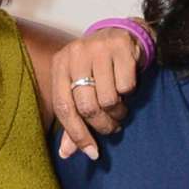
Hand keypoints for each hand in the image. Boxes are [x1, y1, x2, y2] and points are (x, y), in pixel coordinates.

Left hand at [51, 29, 142, 160]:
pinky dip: (129, 93)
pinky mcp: (120, 46)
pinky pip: (126, 86)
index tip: (91, 152)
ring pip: (108, 99)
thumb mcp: (78, 89)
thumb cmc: (96, 68)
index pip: (63, 107)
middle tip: (111, 127)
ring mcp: (97, 48)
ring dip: (117, 112)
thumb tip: (65, 153)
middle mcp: (75, 54)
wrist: (120, 35)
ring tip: (119, 108)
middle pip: (87, 106)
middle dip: (101, 125)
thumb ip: (73, 120)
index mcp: (59, 65)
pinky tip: (126, 88)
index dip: (76, 134)